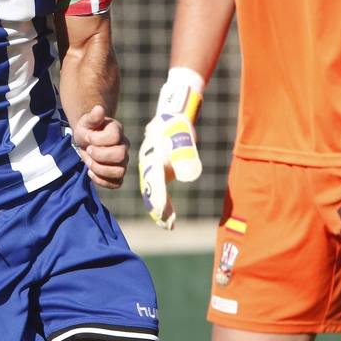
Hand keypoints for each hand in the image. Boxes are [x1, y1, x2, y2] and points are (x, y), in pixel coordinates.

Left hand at [73, 104, 128, 188]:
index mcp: (117, 131)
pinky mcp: (117, 174)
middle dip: (99, 155)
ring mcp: (122, 162)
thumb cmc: (87, 129)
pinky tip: (91, 172)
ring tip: (89, 162)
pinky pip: (116, 183)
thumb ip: (92, 116)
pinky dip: (101, 180)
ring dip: (100, 169)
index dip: (97, 139)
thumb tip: (98, 109)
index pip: (114, 137)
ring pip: (120, 172)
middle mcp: (124, 147)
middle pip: (121, 156)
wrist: (87, 139)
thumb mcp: (86, 121)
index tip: (88, 137)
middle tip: (88, 150)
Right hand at [137, 78, 202, 229]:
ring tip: (168, 223)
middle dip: (159, 207)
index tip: (163, 213)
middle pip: (152, 189)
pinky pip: (159, 190)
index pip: (155, 182)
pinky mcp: (161, 170)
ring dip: (161, 208)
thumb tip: (190, 168)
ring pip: (154, 191)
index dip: (159, 199)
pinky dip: (163, 203)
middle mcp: (150, 164)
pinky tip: (169, 215)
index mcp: (153, 158)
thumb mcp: (183, 136)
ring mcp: (153, 167)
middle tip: (167, 223)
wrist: (172, 117)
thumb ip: (186, 153)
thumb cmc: (178, 125)